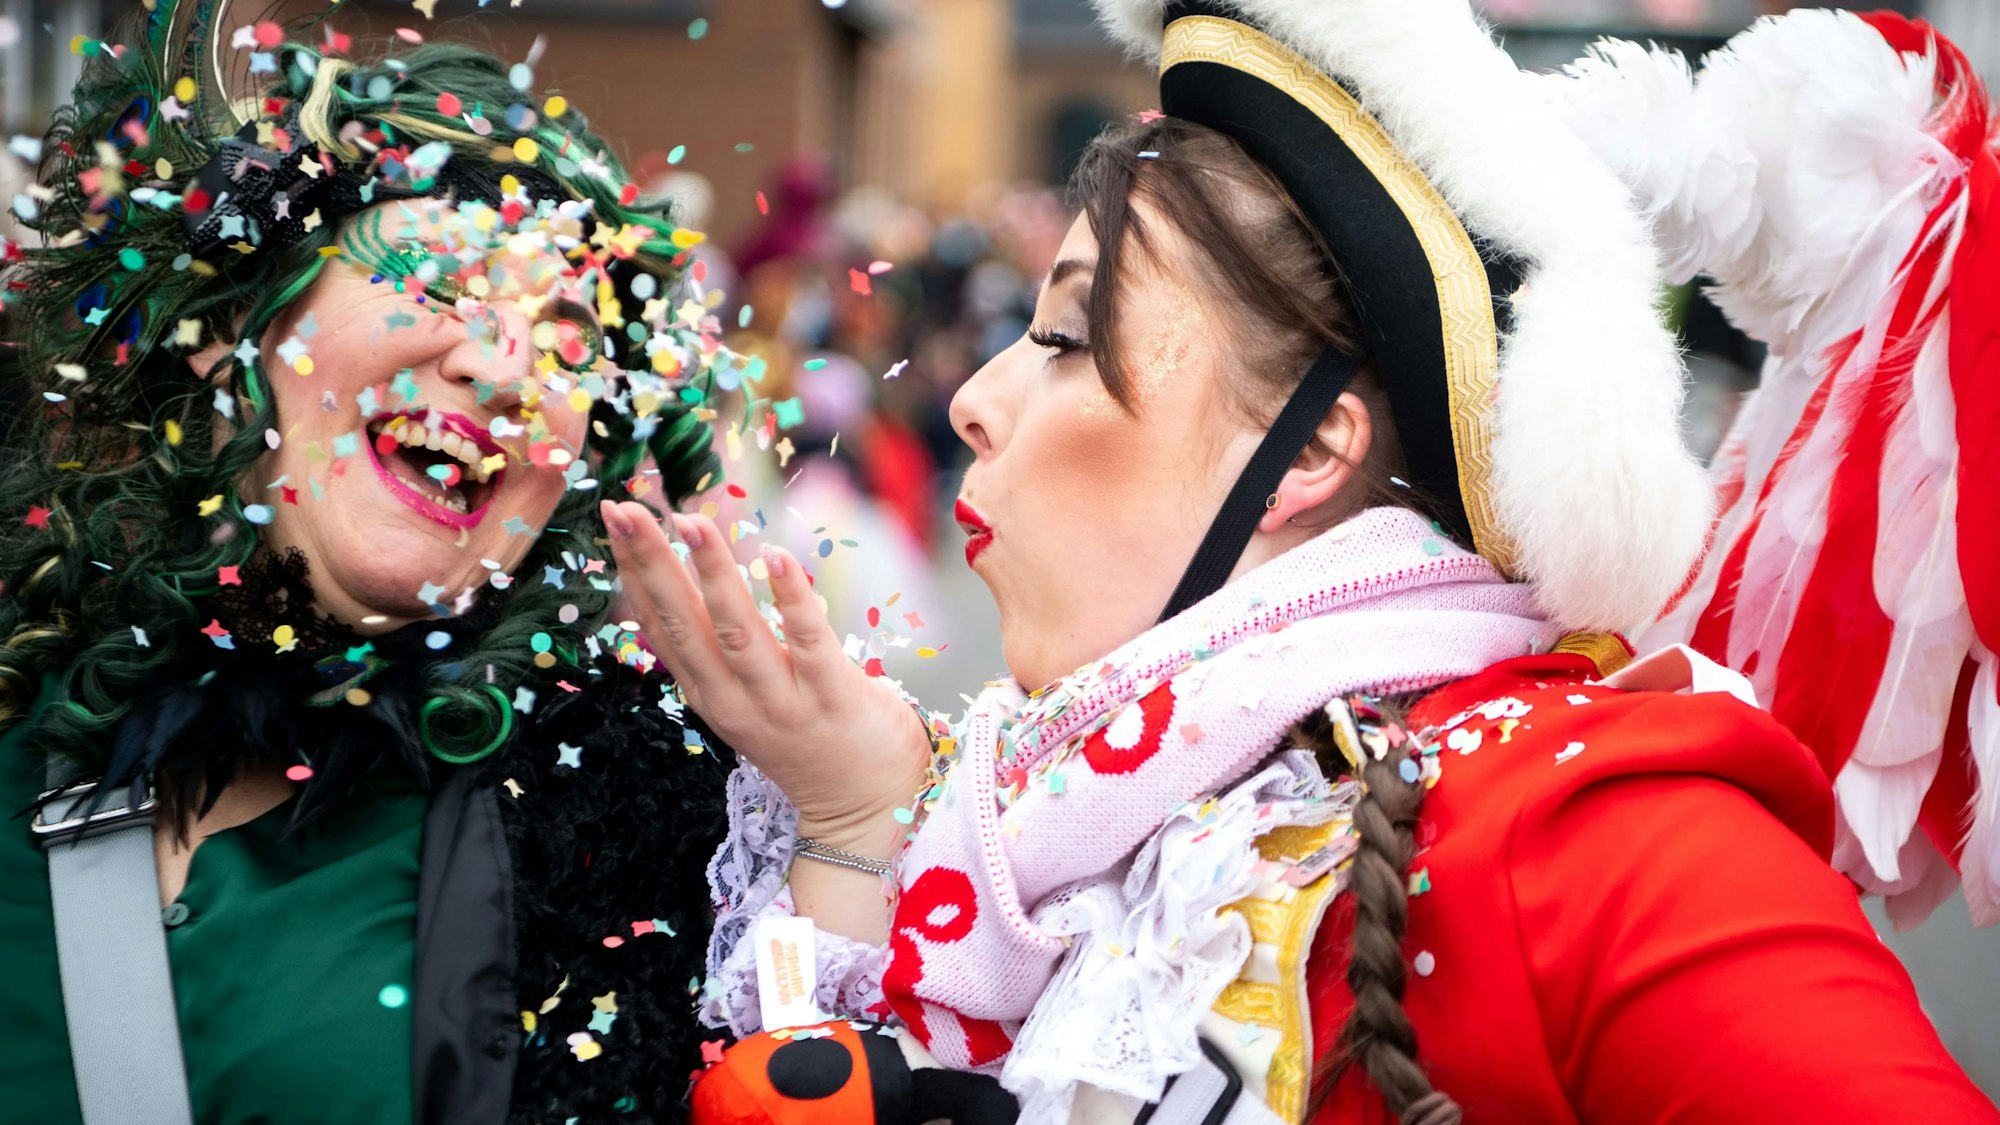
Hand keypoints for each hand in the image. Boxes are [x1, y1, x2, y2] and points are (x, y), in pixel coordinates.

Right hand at [600, 500, 929, 852]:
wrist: (860, 808)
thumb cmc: (804, 738)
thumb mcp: (739, 700)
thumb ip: (709, 653)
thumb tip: (672, 589)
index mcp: (706, 691)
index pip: (659, 624)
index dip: (632, 569)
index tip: (613, 515)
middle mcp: (733, 697)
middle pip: (683, 623)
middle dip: (650, 562)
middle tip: (625, 508)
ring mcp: (782, 700)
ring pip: (737, 631)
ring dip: (712, 573)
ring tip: (690, 520)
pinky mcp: (832, 696)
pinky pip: (808, 640)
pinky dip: (790, 598)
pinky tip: (775, 555)